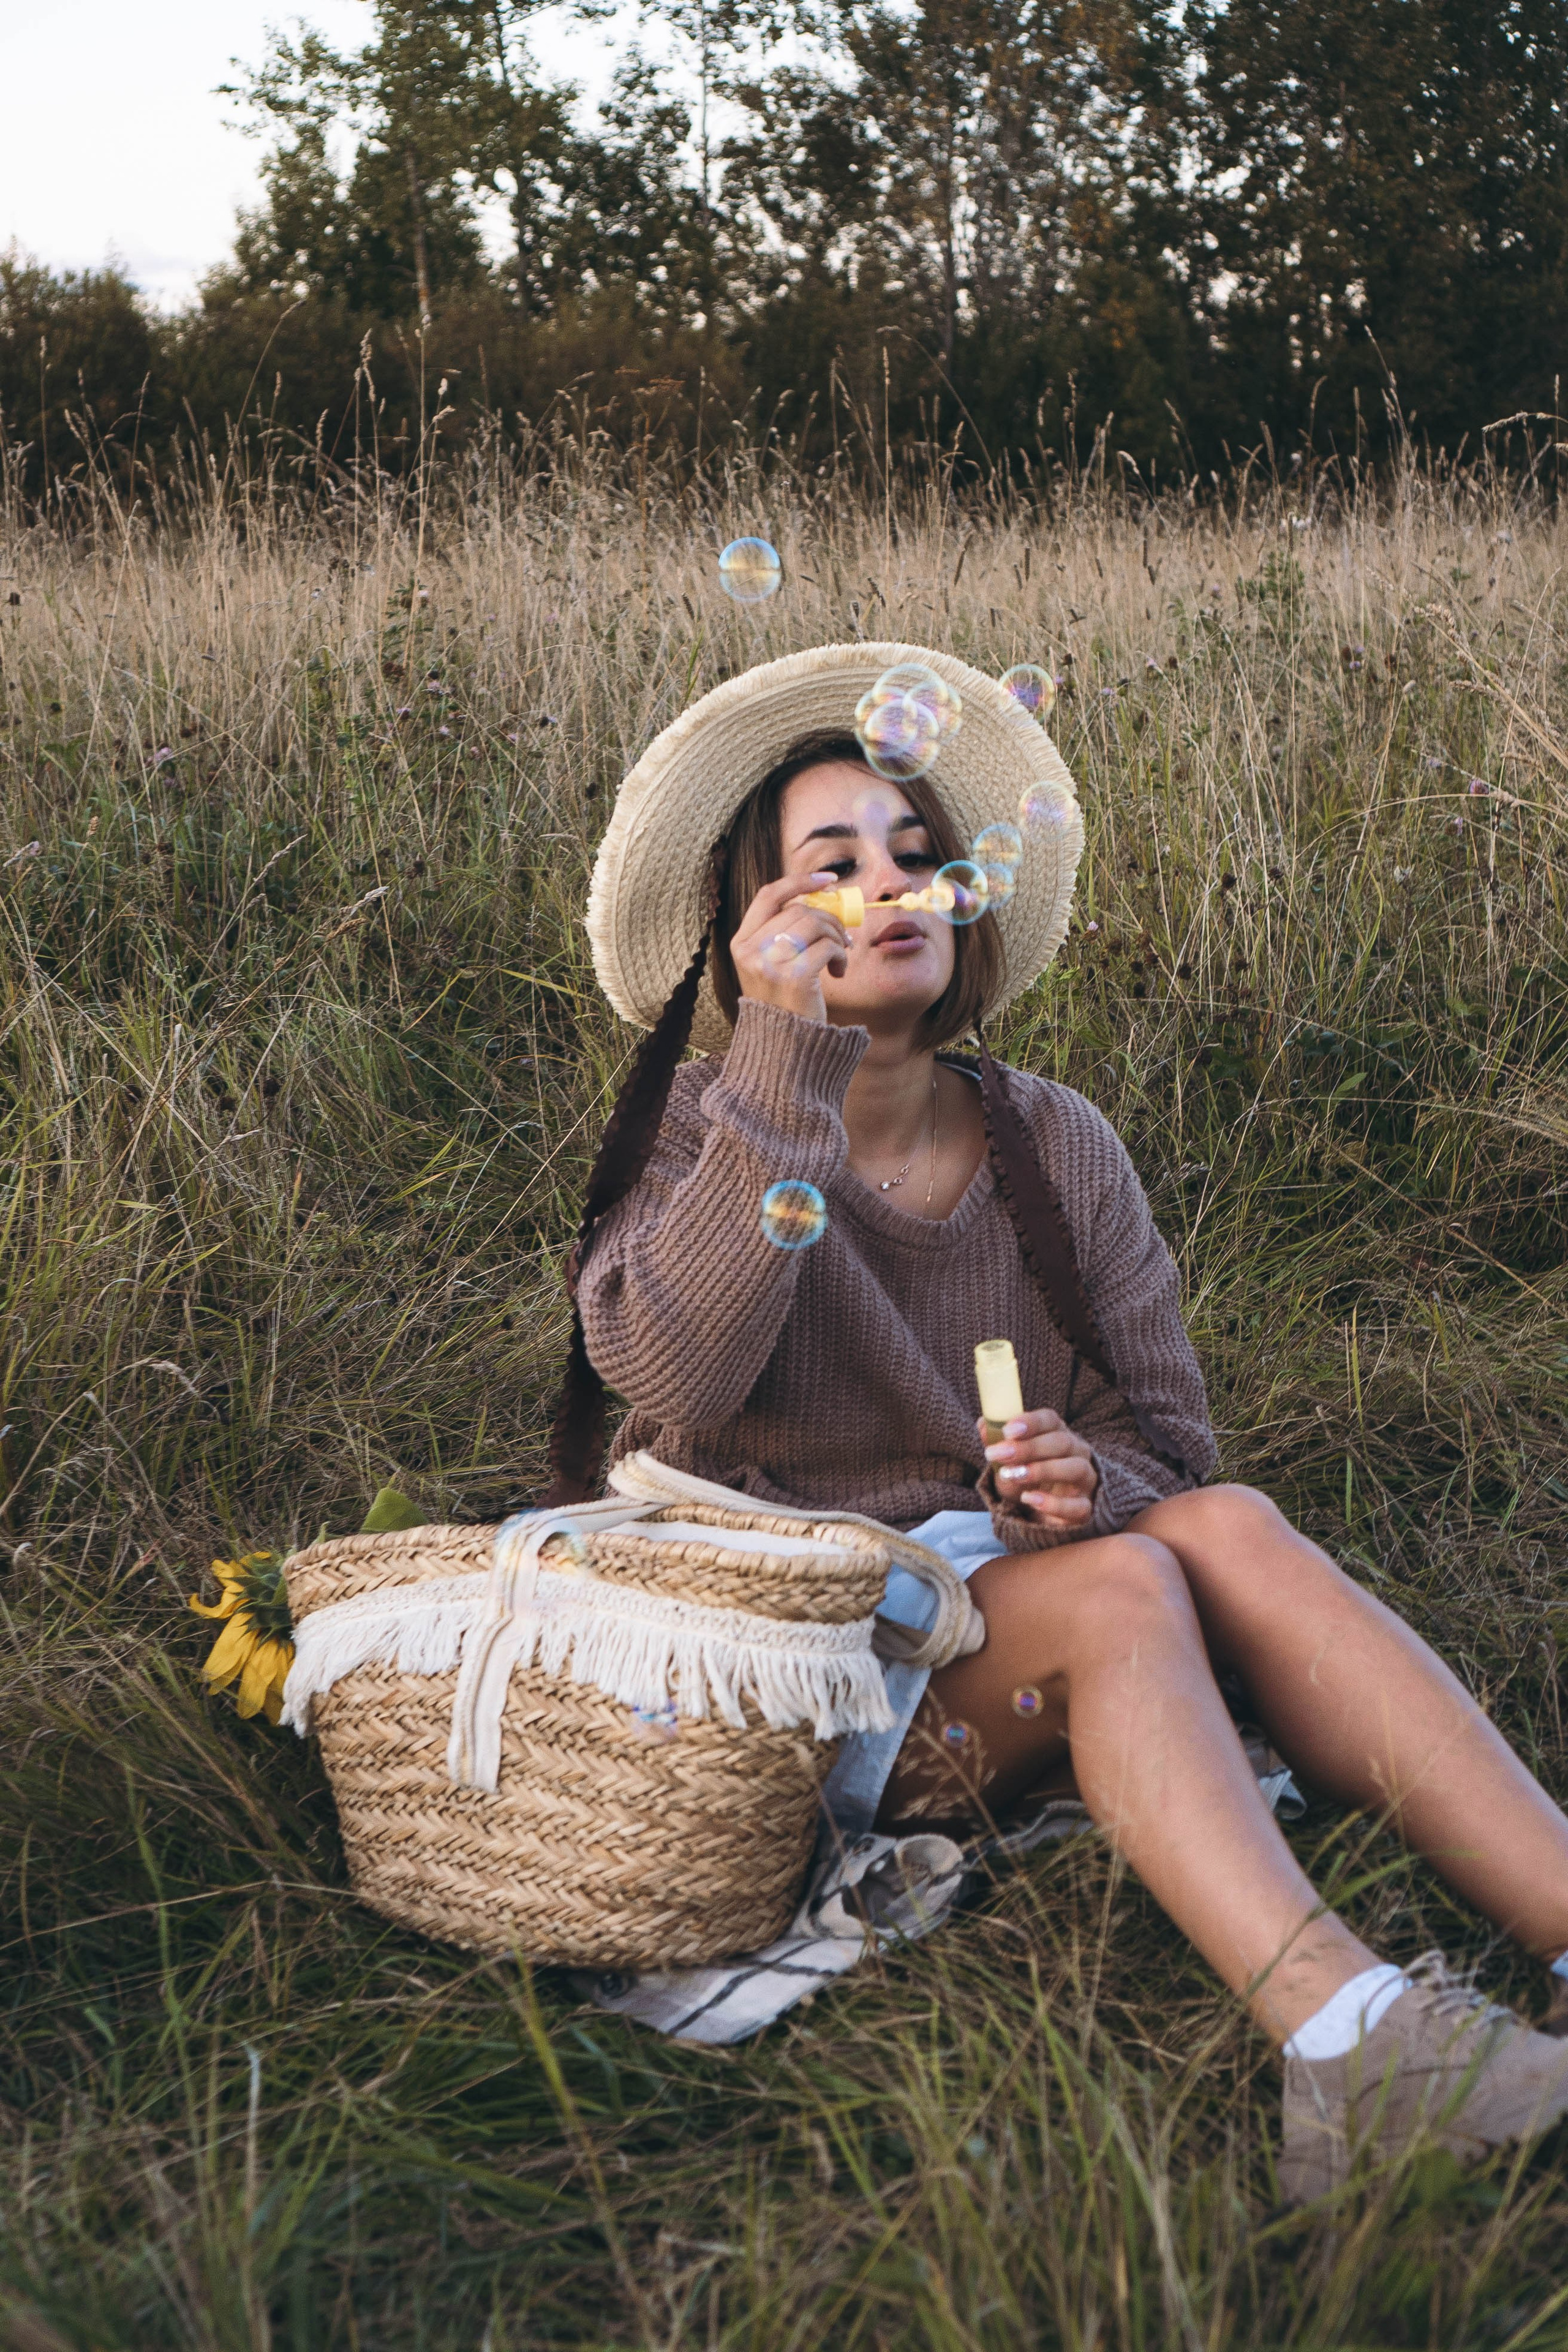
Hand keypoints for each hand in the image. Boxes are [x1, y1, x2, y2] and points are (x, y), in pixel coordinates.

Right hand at [730, 870, 851, 1023]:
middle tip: (841, 940)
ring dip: (836, 938)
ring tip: (839, 958)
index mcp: (741, 943)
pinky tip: (838, 973)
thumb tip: (820, 899)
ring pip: (816, 924)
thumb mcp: (770, 966)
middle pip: (800, 910)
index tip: (827, 880)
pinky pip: (828, 946)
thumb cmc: (784, 1005)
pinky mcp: (794, 977)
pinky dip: (840, 956)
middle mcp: (751, 950)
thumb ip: (783, 933)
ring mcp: (770, 963)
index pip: (769, 895)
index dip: (799, 881)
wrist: (784, 1049)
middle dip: (829, 920)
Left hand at [981, 1407, 1098, 1532]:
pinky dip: (1054, 1503)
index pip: (1050, 1420)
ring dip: (1042, 1470)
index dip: (1030, 1422)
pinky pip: (1078, 1505)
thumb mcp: (1006, 1462)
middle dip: (1028, 1447)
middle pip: (1061, 1442)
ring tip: (1013, 1475)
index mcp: (1057, 1434)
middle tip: (999, 1454)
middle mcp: (1076, 1453)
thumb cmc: (1023, 1479)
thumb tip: (983, 1424)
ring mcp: (1085, 1481)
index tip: (1007, 1431)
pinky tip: (1029, 1499)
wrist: (1035, 1514)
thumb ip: (996, 1442)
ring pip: (1075, 1468)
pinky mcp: (1085, 1508)